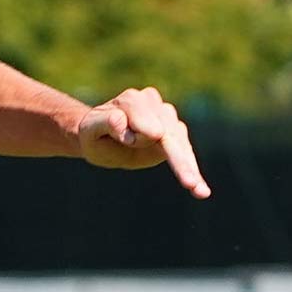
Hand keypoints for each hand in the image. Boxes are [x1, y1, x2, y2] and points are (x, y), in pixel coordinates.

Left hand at [77, 86, 209, 196]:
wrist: (102, 140)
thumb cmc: (93, 134)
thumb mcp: (90, 130)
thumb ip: (105, 122)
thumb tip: (122, 122)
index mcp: (132, 100)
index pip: (143, 117)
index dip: (138, 131)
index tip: (126, 140)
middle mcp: (154, 105)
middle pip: (168, 132)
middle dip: (176, 156)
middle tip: (186, 179)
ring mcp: (168, 120)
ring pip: (180, 144)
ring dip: (188, 166)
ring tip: (195, 188)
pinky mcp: (176, 136)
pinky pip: (186, 154)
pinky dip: (194, 173)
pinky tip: (202, 190)